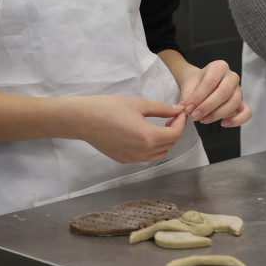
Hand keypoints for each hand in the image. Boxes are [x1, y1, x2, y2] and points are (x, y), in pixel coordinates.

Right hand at [71, 95, 187, 163]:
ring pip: (159, 154)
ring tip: (160, 125)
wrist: (83, 120)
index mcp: (148, 137)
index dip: (181, 122)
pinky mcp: (124, 160)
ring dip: (165, 141)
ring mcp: (133, 159)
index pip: (175, 134)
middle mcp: (142, 152)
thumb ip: (161, 109)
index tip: (180, 112)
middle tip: (172, 116)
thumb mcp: (139, 105)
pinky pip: (146, 157)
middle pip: (170, 145)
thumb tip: (177, 110)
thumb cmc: (108, 108)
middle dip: (175, 130)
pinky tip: (146, 133)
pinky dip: (152, 147)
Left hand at [177, 60, 251, 127]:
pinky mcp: (242, 103)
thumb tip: (185, 108)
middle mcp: (232, 77)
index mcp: (219, 67)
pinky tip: (223, 123)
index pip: (210, 82)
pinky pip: (246, 112)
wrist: (200, 84)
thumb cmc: (196, 83)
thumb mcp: (188, 85)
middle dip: (208, 106)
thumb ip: (187, 96)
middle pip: (224, 92)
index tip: (187, 108)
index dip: (198, 97)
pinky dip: (237, 120)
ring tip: (204, 120)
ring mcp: (239, 90)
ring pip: (235, 102)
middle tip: (195, 116)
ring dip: (218, 114)